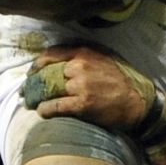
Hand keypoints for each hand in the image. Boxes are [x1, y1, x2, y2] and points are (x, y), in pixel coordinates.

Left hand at [23, 44, 148, 129]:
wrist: (138, 102)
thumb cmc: (121, 80)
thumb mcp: (105, 58)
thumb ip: (84, 56)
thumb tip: (61, 60)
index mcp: (85, 52)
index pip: (52, 54)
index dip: (38, 64)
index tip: (32, 72)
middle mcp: (80, 66)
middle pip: (47, 73)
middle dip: (35, 83)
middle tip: (28, 91)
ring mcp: (80, 85)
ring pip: (49, 90)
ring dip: (37, 98)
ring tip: (32, 103)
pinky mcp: (81, 104)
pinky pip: (55, 106)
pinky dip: (45, 109)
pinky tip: (42, 112)